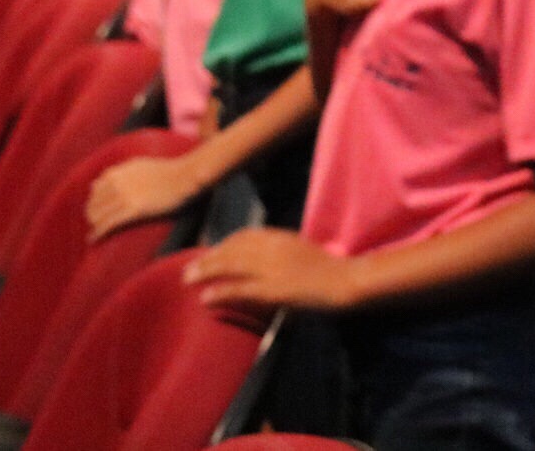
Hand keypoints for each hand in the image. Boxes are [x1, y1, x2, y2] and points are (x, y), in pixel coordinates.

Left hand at [87, 153, 204, 239]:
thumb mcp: (141, 165)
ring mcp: (124, 195)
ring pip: (99, 214)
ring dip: (95, 225)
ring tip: (96, 233)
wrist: (184, 176)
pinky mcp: (133, 209)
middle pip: (94, 203)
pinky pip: (108, 224)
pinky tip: (94, 239)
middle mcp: (117, 182)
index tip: (96, 210)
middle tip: (95, 225)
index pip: (95, 189)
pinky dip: (98, 233)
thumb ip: (123, 171)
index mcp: (118, 171)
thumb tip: (109, 177)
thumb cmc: (169, 171)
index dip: (94, 201)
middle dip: (92, 215)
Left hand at [184, 227, 354, 313]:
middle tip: (189, 267)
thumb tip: (266, 259)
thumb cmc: (331, 269)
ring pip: (231, 266)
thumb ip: (285, 252)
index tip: (212, 253)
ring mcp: (272, 268)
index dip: (224, 245)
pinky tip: (206, 298)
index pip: (244, 236)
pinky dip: (221, 293)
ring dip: (206, 272)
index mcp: (282, 236)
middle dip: (209, 257)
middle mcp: (273, 248)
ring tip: (188, 279)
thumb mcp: (305, 251)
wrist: (346, 280)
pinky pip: (240, 289)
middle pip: (232, 249)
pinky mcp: (273, 288)